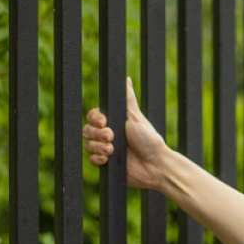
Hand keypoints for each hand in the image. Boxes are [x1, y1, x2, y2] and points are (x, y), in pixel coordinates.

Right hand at [84, 76, 172, 191]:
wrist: (156, 165)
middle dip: (97, 133)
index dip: (95, 119)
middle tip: (111, 136)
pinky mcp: (107, 164)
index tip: (104, 121)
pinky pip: (92, 159)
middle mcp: (108, 135)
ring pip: (88, 144)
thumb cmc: (149, 139)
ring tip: (112, 149)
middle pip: (87, 130)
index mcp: (114, 122)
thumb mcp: (136, 116)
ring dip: (98, 146)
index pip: (93, 116)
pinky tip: (108, 158)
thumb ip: (128, 99)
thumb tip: (125, 78)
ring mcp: (106, 149)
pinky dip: (98, 158)